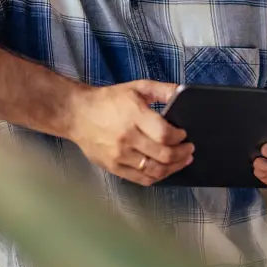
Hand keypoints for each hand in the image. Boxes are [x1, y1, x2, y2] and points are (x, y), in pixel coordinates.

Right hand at [69, 80, 193, 185]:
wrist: (78, 114)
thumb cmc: (108, 100)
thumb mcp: (137, 87)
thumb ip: (162, 90)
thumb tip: (183, 93)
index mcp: (133, 115)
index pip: (164, 134)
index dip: (179, 137)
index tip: (184, 134)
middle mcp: (127, 138)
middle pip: (163, 155)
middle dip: (182, 154)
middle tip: (189, 149)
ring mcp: (119, 156)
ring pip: (155, 170)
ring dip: (174, 168)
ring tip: (182, 161)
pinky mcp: (113, 167)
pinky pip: (141, 179)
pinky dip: (157, 177)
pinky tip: (164, 170)